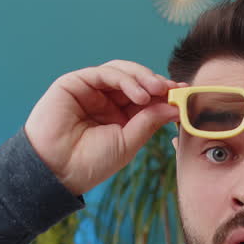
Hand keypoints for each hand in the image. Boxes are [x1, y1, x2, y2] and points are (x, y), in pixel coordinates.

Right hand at [24, 60, 183, 195]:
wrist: (58, 170)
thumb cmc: (90, 162)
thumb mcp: (129, 142)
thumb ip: (150, 121)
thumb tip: (176, 106)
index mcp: (118, 116)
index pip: (145, 97)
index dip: (165, 94)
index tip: (186, 95)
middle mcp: (105, 100)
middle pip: (136, 81)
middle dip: (157, 83)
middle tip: (174, 90)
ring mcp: (90, 90)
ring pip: (122, 72)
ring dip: (143, 78)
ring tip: (158, 91)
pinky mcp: (75, 82)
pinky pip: (104, 72)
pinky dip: (125, 79)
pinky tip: (139, 95)